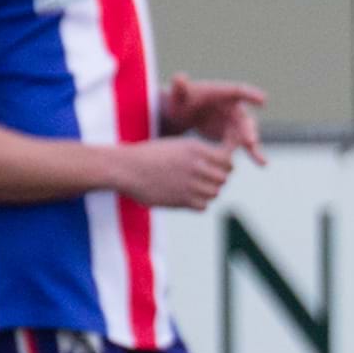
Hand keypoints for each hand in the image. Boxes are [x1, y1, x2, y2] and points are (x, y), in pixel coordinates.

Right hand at [112, 135, 233, 210]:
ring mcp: (189, 184)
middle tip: (208, 178)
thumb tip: (224, 163)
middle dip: (219, 178)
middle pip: (224, 177)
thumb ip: (200, 154)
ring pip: (214, 193)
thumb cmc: (150, 155)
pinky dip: (199, 203)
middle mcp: (196, 166)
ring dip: (208, 191)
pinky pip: (203, 206)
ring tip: (194, 187)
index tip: (223, 166)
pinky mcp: (181, 200)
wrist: (126, 168)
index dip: (227, 164)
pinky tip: (187, 197)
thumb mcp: (177, 146)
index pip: (228, 159)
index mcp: (195, 148)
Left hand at [163, 71, 267, 166]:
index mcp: (222, 93)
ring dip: (254, 145)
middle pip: (244, 118)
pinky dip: (254, 153)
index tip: (263, 100)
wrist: (184, 115)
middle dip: (248, 130)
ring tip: (261, 160)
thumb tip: (180, 77)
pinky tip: (262, 163)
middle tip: (250, 141)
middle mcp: (234, 106)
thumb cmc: (182, 101)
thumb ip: (179, 87)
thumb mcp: (178, 96)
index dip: (250, 95)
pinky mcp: (235, 135)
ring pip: (248, 133)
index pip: (238, 92)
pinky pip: (246, 144)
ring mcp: (236, 122)